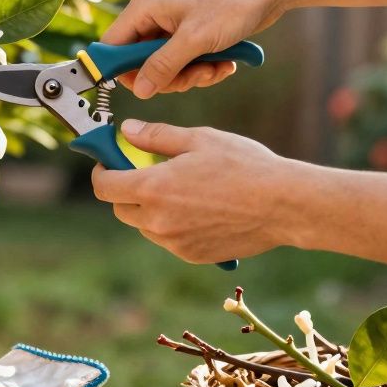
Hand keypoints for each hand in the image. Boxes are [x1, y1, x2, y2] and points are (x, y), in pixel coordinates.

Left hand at [91, 119, 303, 264]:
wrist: (283, 205)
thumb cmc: (244, 166)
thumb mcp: (198, 140)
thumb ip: (156, 136)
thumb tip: (127, 130)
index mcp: (153, 189)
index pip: (104, 187)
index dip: (102, 171)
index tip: (111, 161)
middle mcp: (158, 221)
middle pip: (120, 208)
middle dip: (126, 190)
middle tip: (147, 172)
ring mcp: (174, 243)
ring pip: (144, 226)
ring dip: (149, 209)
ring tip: (180, 190)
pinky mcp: (191, 256)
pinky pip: (168, 239)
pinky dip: (172, 225)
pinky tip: (198, 208)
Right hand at [103, 0, 289, 97]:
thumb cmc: (232, 1)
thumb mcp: (195, 39)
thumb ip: (163, 66)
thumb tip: (139, 90)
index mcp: (144, 7)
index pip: (112, 46)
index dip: (120, 70)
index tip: (140, 89)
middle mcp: (153, 15)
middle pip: (140, 62)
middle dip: (168, 77)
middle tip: (194, 75)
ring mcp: (173, 25)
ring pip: (166, 67)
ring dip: (191, 75)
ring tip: (215, 67)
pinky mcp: (192, 33)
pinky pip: (185, 62)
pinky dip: (203, 68)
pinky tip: (225, 64)